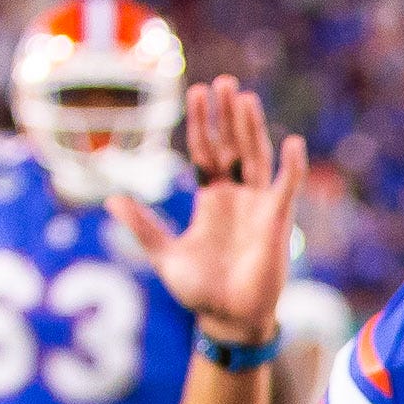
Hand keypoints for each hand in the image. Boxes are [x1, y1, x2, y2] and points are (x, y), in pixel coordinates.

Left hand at [123, 75, 306, 345]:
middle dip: (227, 116)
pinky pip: (287, 188)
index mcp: (210, 200)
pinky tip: (292, 143)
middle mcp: (236, 197)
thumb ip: (143, 226)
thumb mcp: (164, 255)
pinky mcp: (276, 221)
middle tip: (223, 82)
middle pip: (232, 146)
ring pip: (257, 157)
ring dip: (253, 128)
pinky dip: (292, 167)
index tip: (196, 91)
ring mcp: (258, 207)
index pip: (205, 152)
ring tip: (245, 98)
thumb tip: (111, 199)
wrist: (227, 320)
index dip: (201, 124)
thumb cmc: (199, 292)